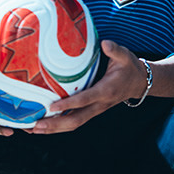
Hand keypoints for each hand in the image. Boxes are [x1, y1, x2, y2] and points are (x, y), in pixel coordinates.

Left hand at [30, 39, 148, 134]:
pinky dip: (59, 126)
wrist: (140, 82)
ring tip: (33, 129)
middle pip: (75, 120)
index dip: (68, 104)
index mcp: (105, 91)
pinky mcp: (92, 111)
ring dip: (54, 128)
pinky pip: (75, 121)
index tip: (51, 107)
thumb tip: (105, 43)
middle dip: (54, 124)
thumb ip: (114, 50)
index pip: (84, 100)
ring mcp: (95, 110)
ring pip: (74, 124)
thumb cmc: (129, 67)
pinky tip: (45, 125)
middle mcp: (99, 105)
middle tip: (35, 125)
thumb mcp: (125, 56)